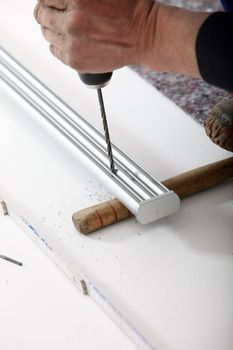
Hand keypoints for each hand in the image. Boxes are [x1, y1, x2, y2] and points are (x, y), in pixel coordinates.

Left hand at [34, 0, 158, 72]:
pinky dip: (58, 46)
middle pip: (42, 15)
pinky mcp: (75, 60)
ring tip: (65, 29)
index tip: (52, 3)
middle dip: (46, 13)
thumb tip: (60, 0)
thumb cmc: (129, 12)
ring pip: (47, 34)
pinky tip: (68, 41)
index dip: (48, 0)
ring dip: (52, 30)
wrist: (144, 36)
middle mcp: (72, 21)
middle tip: (54, 14)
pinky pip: (55, 51)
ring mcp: (72, 43)